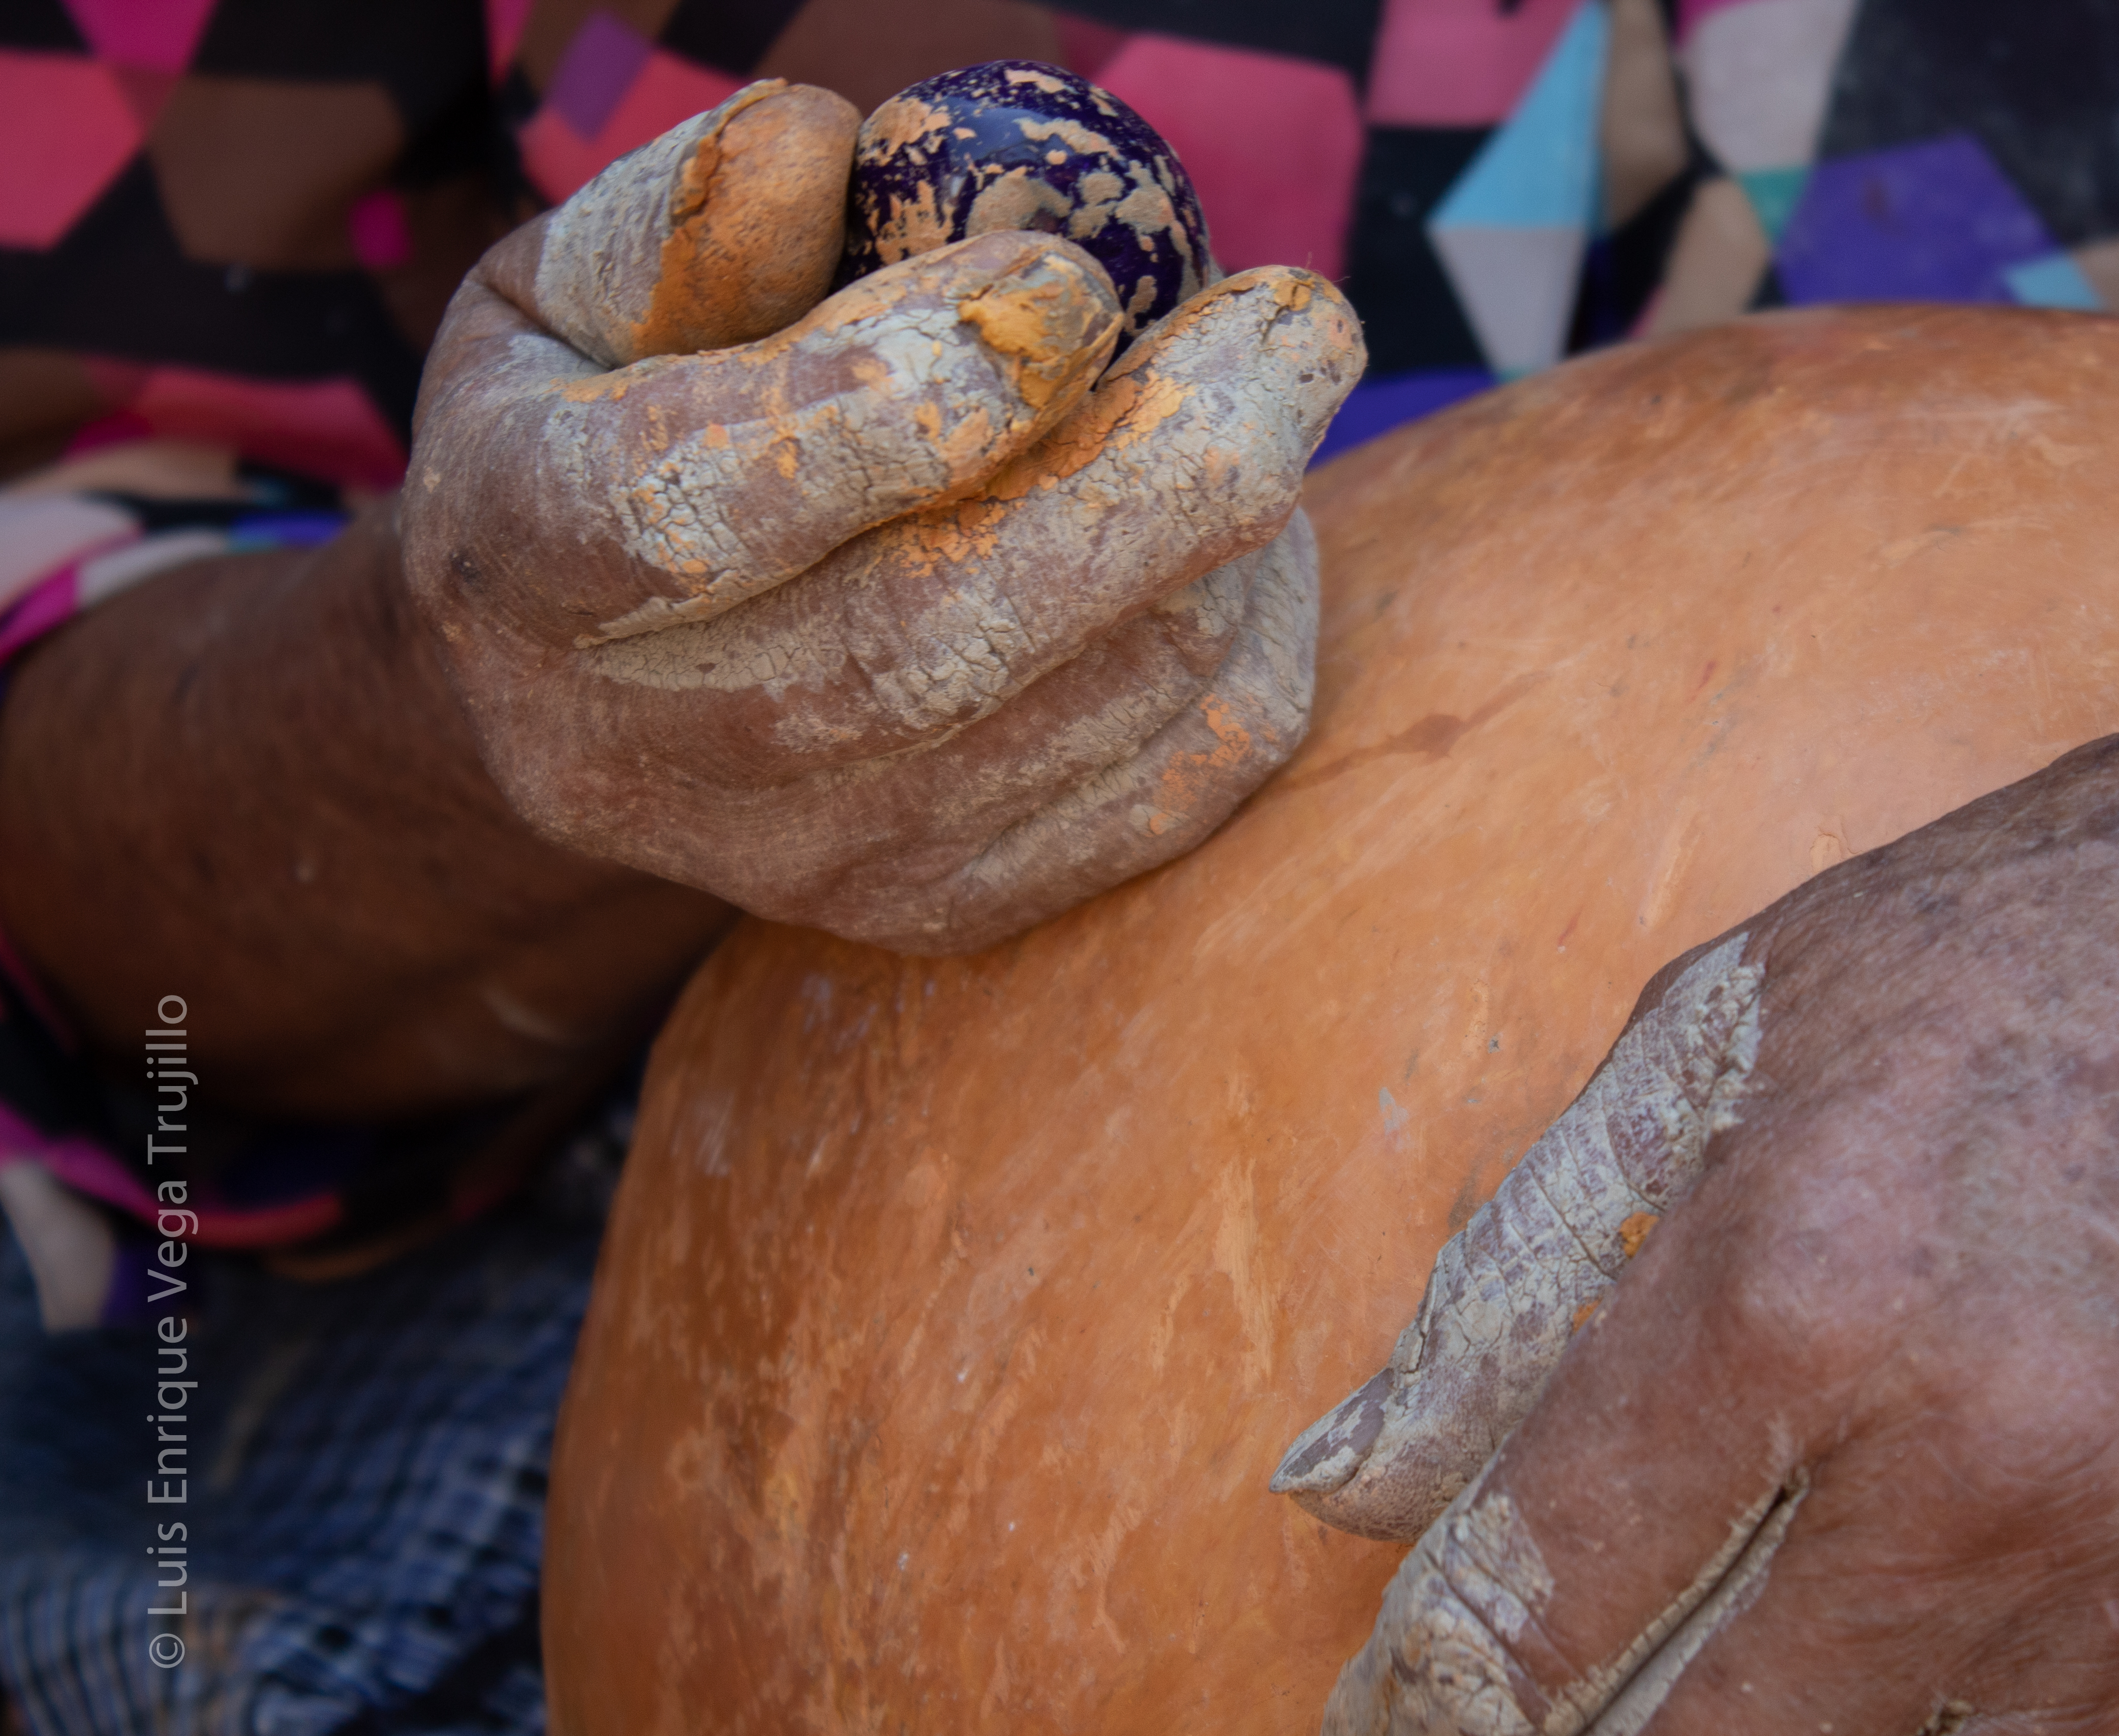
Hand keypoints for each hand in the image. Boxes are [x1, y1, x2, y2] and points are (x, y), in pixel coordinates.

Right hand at [403, 82, 1361, 950]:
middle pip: (932, 642)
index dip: (894, 400)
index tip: (1071, 284)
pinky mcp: (942, 906)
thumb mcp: (583, 284)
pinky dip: (1256, 647)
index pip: (692, 506)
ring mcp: (806, 860)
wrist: (582, 676)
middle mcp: (648, 749)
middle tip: (1295, 324)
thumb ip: (692, 219)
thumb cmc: (607, 421)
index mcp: (525, 557)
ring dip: (1230, 541)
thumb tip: (823, 149)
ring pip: (1089, 714)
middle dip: (1152, 472)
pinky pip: (1172, 792)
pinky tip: (1252, 539)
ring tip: (1260, 394)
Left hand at [1276, 431, 2118, 1735]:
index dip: (1428, 1689)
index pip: (1531, 1599)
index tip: (1403, 1709)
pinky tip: (1915, 1704)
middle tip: (1541, 1719)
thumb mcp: (1750, 1020)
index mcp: (1811, 1293)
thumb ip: (1524, 1271)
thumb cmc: (2087, 938)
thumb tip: (1347, 1486)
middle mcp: (1990, 1485)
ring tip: (1716, 1706)